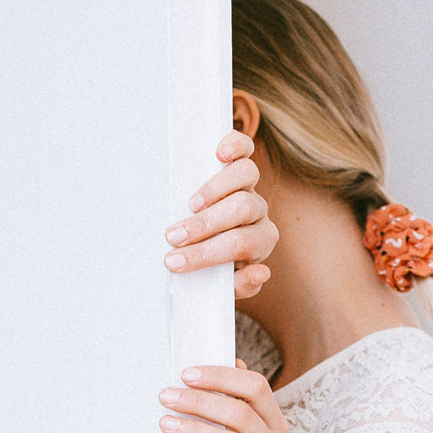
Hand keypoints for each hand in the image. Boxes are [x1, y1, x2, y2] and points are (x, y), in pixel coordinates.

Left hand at [159, 360, 288, 432]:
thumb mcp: (248, 428)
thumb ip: (241, 400)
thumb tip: (234, 362)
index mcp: (274, 423)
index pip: (255, 387)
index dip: (221, 376)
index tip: (187, 374)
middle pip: (241, 414)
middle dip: (200, 401)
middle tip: (168, 396)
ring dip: (195, 430)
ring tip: (166, 423)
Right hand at [164, 130, 277, 298]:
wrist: (211, 248)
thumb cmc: (213, 265)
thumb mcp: (224, 284)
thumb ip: (239, 285)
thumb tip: (259, 272)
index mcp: (259, 242)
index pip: (241, 245)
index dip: (208, 253)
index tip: (174, 262)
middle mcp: (258, 213)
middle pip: (242, 209)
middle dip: (205, 225)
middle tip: (173, 236)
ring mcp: (249, 187)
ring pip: (246, 176)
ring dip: (217, 188)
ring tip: (191, 203)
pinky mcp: (238, 163)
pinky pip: (244, 149)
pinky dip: (235, 147)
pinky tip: (218, 155)